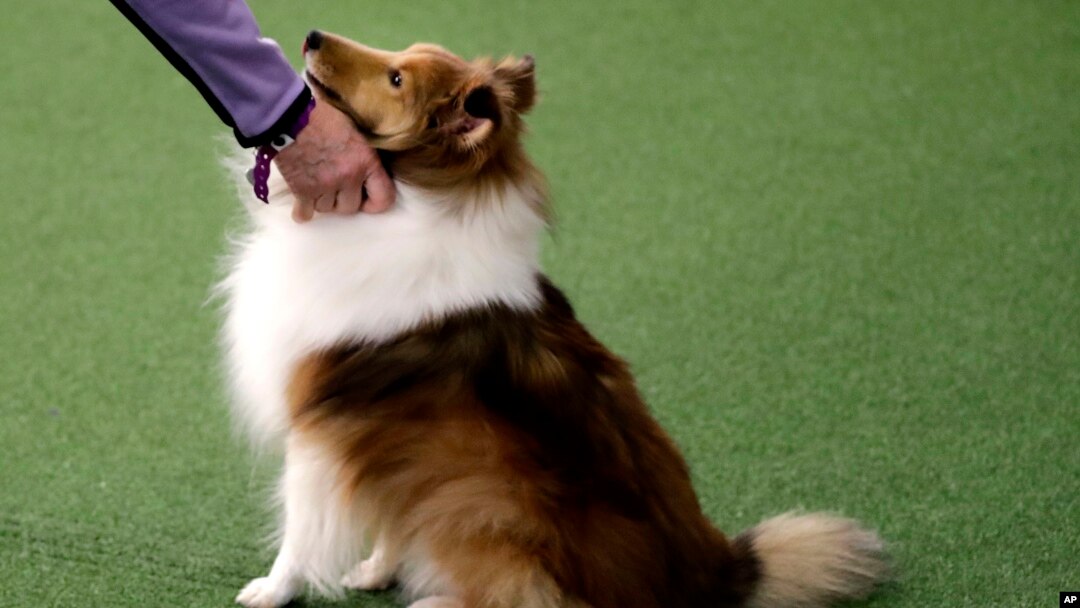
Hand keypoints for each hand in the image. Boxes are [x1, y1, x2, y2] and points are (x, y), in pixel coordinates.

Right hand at [272, 100, 394, 222]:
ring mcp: (324, 186)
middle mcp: (348, 177)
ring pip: (327, 209)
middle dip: (342, 199)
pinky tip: (303, 201)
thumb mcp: (355, 129)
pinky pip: (305, 213)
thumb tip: (369, 170)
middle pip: (350, 207)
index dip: (375, 203)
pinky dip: (303, 210)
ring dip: (322, 200)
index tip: (366, 199)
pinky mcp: (301, 190)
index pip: (383, 198)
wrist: (288, 114)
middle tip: (334, 185)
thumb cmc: (322, 116)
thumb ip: (364, 153)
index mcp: (366, 161)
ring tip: (316, 183)